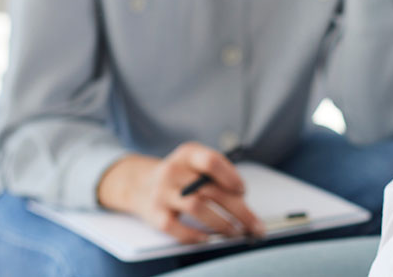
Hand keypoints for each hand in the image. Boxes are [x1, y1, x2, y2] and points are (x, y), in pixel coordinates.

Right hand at [96, 143, 263, 243]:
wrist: (139, 183)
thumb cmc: (180, 175)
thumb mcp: (195, 164)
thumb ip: (217, 177)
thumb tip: (244, 204)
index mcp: (188, 154)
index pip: (211, 162)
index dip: (231, 177)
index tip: (243, 191)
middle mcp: (173, 171)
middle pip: (210, 190)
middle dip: (239, 210)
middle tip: (254, 225)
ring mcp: (162, 192)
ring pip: (196, 208)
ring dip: (221, 223)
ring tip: (235, 232)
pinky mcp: (154, 213)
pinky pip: (175, 227)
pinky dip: (194, 235)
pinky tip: (208, 238)